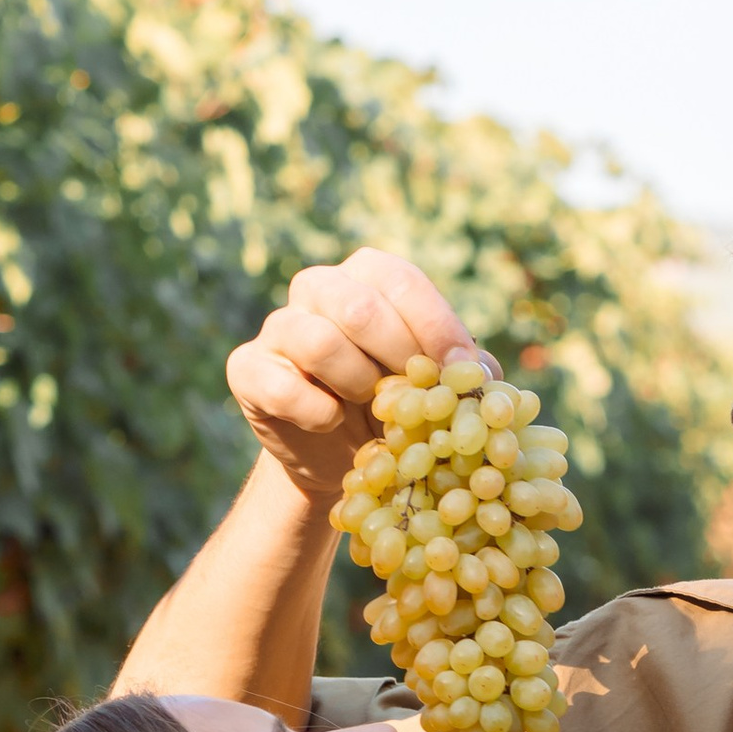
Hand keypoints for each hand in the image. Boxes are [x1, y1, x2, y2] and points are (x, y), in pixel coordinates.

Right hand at [228, 250, 483, 504]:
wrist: (337, 456)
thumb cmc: (395, 406)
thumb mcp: (436, 386)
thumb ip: (464, 374)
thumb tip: (486, 375)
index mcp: (369, 275)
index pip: (401, 280)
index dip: (436, 326)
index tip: (462, 371)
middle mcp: (319, 286)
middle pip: (358, 305)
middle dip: (398, 356)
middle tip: (417, 396)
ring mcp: (278, 325)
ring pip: (318, 340)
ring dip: (357, 383)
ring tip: (372, 406)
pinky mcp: (247, 367)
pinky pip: (280, 385)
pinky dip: (317, 413)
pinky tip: (332, 423)